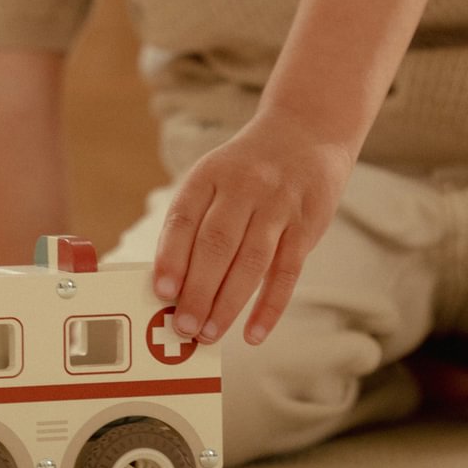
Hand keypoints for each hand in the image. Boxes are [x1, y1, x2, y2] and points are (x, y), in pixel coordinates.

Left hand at [152, 111, 352, 346]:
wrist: (306, 133)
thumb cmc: (247, 169)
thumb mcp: (214, 177)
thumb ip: (194, 222)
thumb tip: (171, 283)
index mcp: (210, 175)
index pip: (185, 218)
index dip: (171, 256)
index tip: (160, 291)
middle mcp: (243, 187)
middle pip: (216, 245)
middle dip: (198, 290)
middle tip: (184, 327)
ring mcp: (278, 205)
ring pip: (250, 261)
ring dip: (228, 303)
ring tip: (209, 333)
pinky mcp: (307, 224)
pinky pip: (287, 271)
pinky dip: (270, 306)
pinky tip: (254, 333)